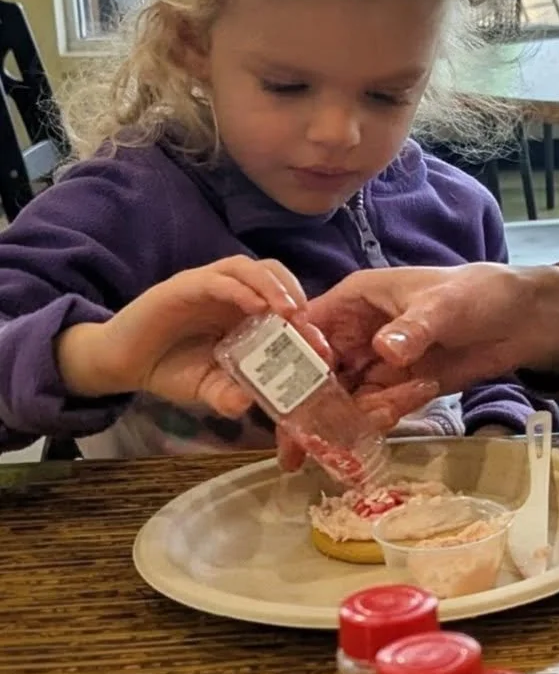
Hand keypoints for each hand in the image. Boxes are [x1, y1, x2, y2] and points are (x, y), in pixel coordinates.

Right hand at [56, 257, 321, 417]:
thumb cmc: (171, 369)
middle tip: (307, 321)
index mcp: (243, 311)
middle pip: (272, 272)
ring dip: (273, 285)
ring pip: (248, 267)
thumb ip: (228, 395)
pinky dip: (240, 289)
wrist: (122, 363)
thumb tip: (247, 406)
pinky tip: (255, 308)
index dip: (306, 316)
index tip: (321, 345)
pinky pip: (216, 279)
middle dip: (295, 291)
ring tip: (289, 310)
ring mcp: (207, 285)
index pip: (283, 298)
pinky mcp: (183, 286)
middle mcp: (229, 292)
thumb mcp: (207, 389)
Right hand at [303, 261, 558, 417]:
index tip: (290, 396)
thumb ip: (413, 328)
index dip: (290, 362)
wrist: (521, 321)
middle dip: (307, 412)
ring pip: (342, 400)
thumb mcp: (444, 306)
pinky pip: (374, 410)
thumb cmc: (477, 294)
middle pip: (314, 376)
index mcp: (354, 301)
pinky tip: (415, 399)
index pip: (304, 330)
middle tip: (295, 453)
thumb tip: (385, 350)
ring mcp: (374, 363)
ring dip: (354, 418)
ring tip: (386, 413)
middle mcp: (354, 334)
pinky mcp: (396, 388)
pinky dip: (385, 416)